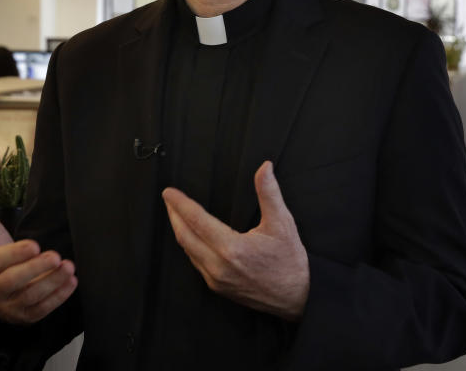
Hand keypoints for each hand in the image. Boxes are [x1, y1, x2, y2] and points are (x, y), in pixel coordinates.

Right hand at [0, 183, 76, 323]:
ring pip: (30, 297)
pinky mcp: (25, 316)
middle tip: (55, 256)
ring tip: (69, 267)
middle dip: (36, 269)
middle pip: (13, 282)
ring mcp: (8, 306)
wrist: (0, 289)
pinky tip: (71, 282)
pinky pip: (42, 309)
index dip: (14, 255)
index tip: (35, 245)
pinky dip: (58, 297)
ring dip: (52, 282)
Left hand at [162, 161, 308, 320]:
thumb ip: (269, 193)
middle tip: (168, 199)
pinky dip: (189, 246)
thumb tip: (265, 168)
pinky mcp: (218, 288)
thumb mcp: (282, 223)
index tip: (169, 192)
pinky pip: (196, 263)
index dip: (180, 204)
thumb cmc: (290, 262)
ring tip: (176, 213)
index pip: (196, 220)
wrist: (298, 298)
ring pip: (188, 251)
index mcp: (232, 249)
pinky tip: (191, 236)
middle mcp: (219, 266)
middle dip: (174, 215)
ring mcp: (216, 280)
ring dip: (180, 230)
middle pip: (184, 236)